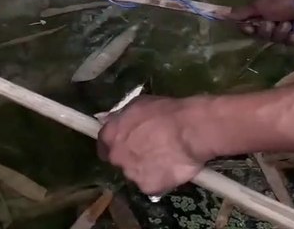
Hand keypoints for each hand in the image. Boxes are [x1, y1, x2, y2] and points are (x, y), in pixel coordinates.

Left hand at [96, 96, 211, 195]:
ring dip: (146, 169)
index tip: (124, 143)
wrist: (190, 131)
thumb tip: (111, 121)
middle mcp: (117, 158)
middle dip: (130, 157)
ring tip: (164, 158)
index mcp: (110, 136)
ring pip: (136, 174)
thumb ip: (121, 117)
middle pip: (119, 161)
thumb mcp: (138, 104)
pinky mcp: (149, 188)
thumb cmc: (165, 112)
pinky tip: (171, 169)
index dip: (115, 144)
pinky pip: (153, 185)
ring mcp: (132, 175)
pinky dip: (161, 179)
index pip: (103, 145)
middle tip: (149, 150)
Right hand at [229, 0, 293, 44]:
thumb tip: (223, 13)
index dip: (249, 28)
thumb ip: (243, 12)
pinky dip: (292, 38)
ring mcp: (286, 23)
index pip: (249, 21)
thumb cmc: (284, 1)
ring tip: (288, 25)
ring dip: (280, 33)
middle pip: (261, 32)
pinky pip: (288, 42)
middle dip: (267, 30)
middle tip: (272, 23)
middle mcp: (273, 13)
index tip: (250, 28)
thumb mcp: (260, 4)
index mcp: (263, 4)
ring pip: (275, 38)